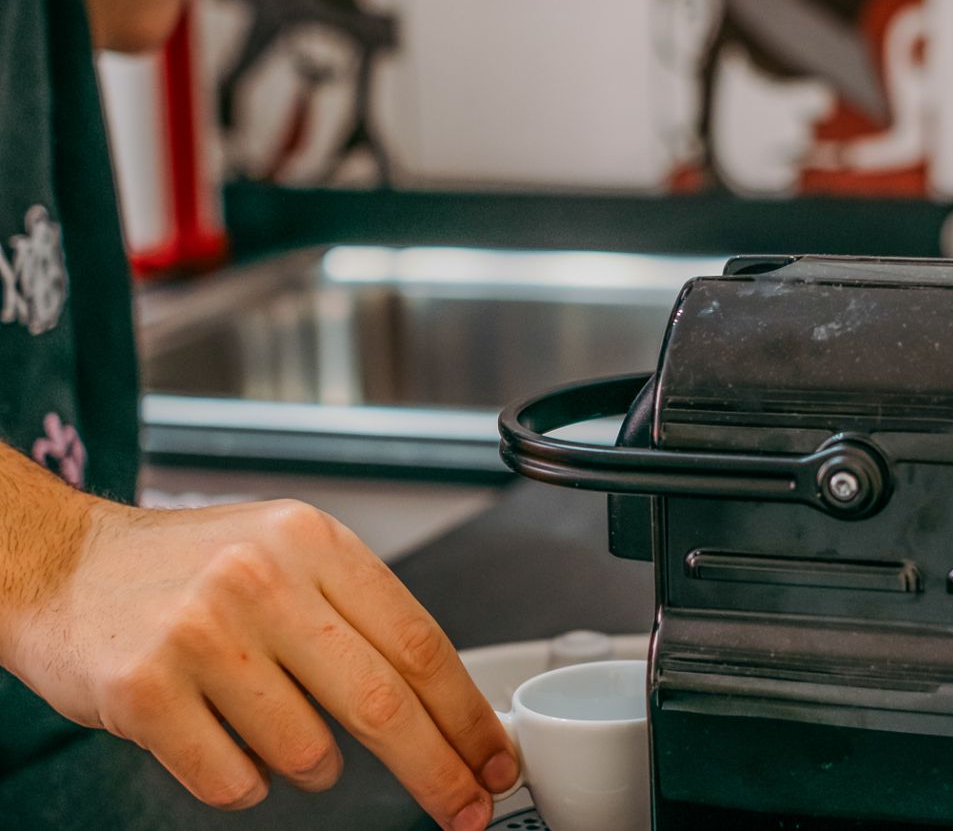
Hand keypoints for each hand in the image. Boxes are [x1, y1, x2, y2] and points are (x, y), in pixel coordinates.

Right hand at [3, 498, 515, 830]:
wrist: (65, 565)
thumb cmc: (188, 566)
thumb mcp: (289, 555)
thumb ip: (360, 615)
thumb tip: (444, 704)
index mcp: (313, 541)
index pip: (420, 641)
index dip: (467, 712)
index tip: (494, 756)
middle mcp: (262, 578)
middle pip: (384, 703)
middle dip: (437, 770)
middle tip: (465, 807)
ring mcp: (202, 634)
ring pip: (310, 753)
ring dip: (315, 766)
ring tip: (281, 727)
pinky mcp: (145, 692)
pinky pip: (236, 782)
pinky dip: (247, 780)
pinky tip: (224, 736)